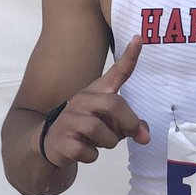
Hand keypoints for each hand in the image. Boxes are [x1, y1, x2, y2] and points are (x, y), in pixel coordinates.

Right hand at [39, 35, 150, 167]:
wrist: (51, 143)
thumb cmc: (88, 128)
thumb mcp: (111, 124)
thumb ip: (131, 125)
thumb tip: (145, 137)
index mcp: (97, 92)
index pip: (117, 72)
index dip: (130, 56)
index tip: (140, 38)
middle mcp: (82, 100)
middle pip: (114, 104)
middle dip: (128, 122)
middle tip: (130, 133)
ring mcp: (69, 119)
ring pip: (102, 132)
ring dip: (108, 143)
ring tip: (99, 142)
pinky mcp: (61, 139)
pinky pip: (88, 152)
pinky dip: (92, 156)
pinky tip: (83, 151)